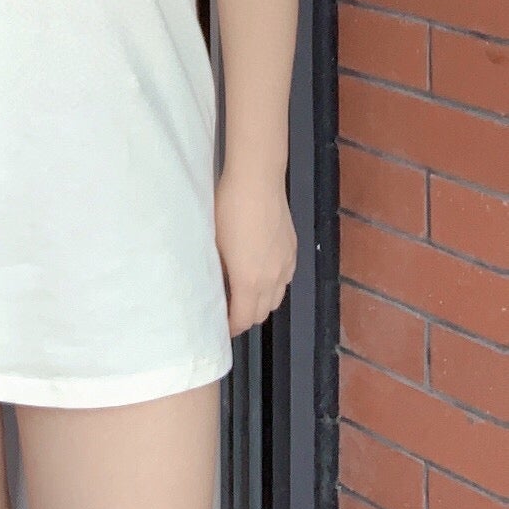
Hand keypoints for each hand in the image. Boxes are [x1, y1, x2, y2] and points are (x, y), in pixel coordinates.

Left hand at [213, 165, 297, 335]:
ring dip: (261, 302)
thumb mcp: (215, 244)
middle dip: (246, 317)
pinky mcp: (293, 250)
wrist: (257, 181)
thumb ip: (220, 272)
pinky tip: (261, 271)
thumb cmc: (228, 209)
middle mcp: (273, 279)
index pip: (243, 319)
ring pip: (277, 298)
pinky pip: (285, 279)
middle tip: (229, 308)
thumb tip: (218, 287)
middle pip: (262, 313)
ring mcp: (286, 264)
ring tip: (244, 292)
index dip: (231, 327)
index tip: (220, 326)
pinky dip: (274, 285)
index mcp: (250, 282)